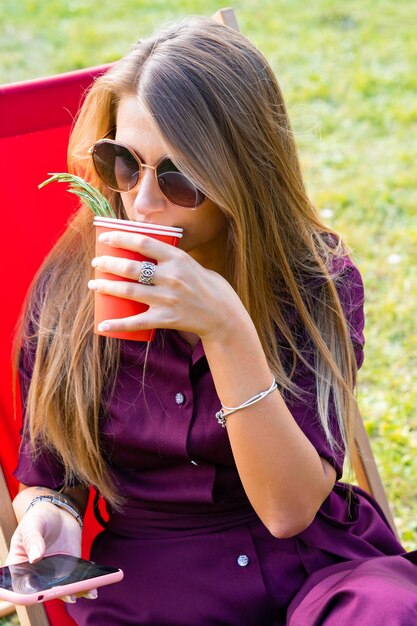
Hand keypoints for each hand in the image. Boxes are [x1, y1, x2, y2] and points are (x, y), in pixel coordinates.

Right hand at [6, 502, 96, 602]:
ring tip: (84, 593)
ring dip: (73, 593)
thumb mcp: (32, 525)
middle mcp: (35, 574)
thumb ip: (32, 540)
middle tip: (66, 594)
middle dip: (54, 594)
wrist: (59, 511)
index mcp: (19, 565)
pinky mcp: (69, 568)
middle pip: (42, 591)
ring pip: (60, 589)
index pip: (20, 584)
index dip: (27, 592)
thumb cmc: (39, 518)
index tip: (39, 593)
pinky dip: (83, 586)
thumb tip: (35, 558)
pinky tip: (92, 588)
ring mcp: (53, 573)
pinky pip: (75, 580)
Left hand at [88, 231, 246, 340]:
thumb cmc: (203, 284)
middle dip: (108, 263)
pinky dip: (117, 324)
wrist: (222, 314)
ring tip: (93, 284)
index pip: (143, 242)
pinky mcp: (166, 319)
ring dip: (106, 287)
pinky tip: (102, 325)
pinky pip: (136, 322)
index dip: (120, 238)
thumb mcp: (189, 262)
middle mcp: (172, 277)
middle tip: (96, 263)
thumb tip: (139, 245)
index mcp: (177, 258)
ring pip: (129, 291)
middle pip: (131, 268)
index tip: (103, 238)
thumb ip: (167, 256)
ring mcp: (168, 299)